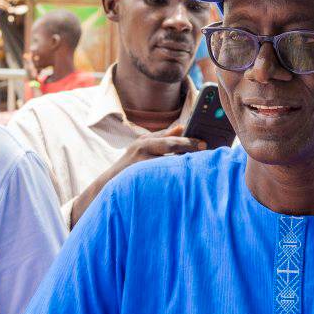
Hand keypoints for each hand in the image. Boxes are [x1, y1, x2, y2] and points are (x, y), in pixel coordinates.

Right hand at [68, 126, 203, 226]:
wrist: (108, 185)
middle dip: (189, 146)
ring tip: (200, 164)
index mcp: (145, 141)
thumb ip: (161, 137)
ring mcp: (140, 162)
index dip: (188, 138)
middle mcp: (142, 148)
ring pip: (167, 161)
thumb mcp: (142, 147)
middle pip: (170, 145)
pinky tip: (186, 179)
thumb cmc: (130, 166)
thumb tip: (181, 127)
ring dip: (183, 162)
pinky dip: (173, 175)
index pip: (170, 137)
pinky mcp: (140, 176)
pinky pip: (161, 176)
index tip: (204, 142)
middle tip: (206, 148)